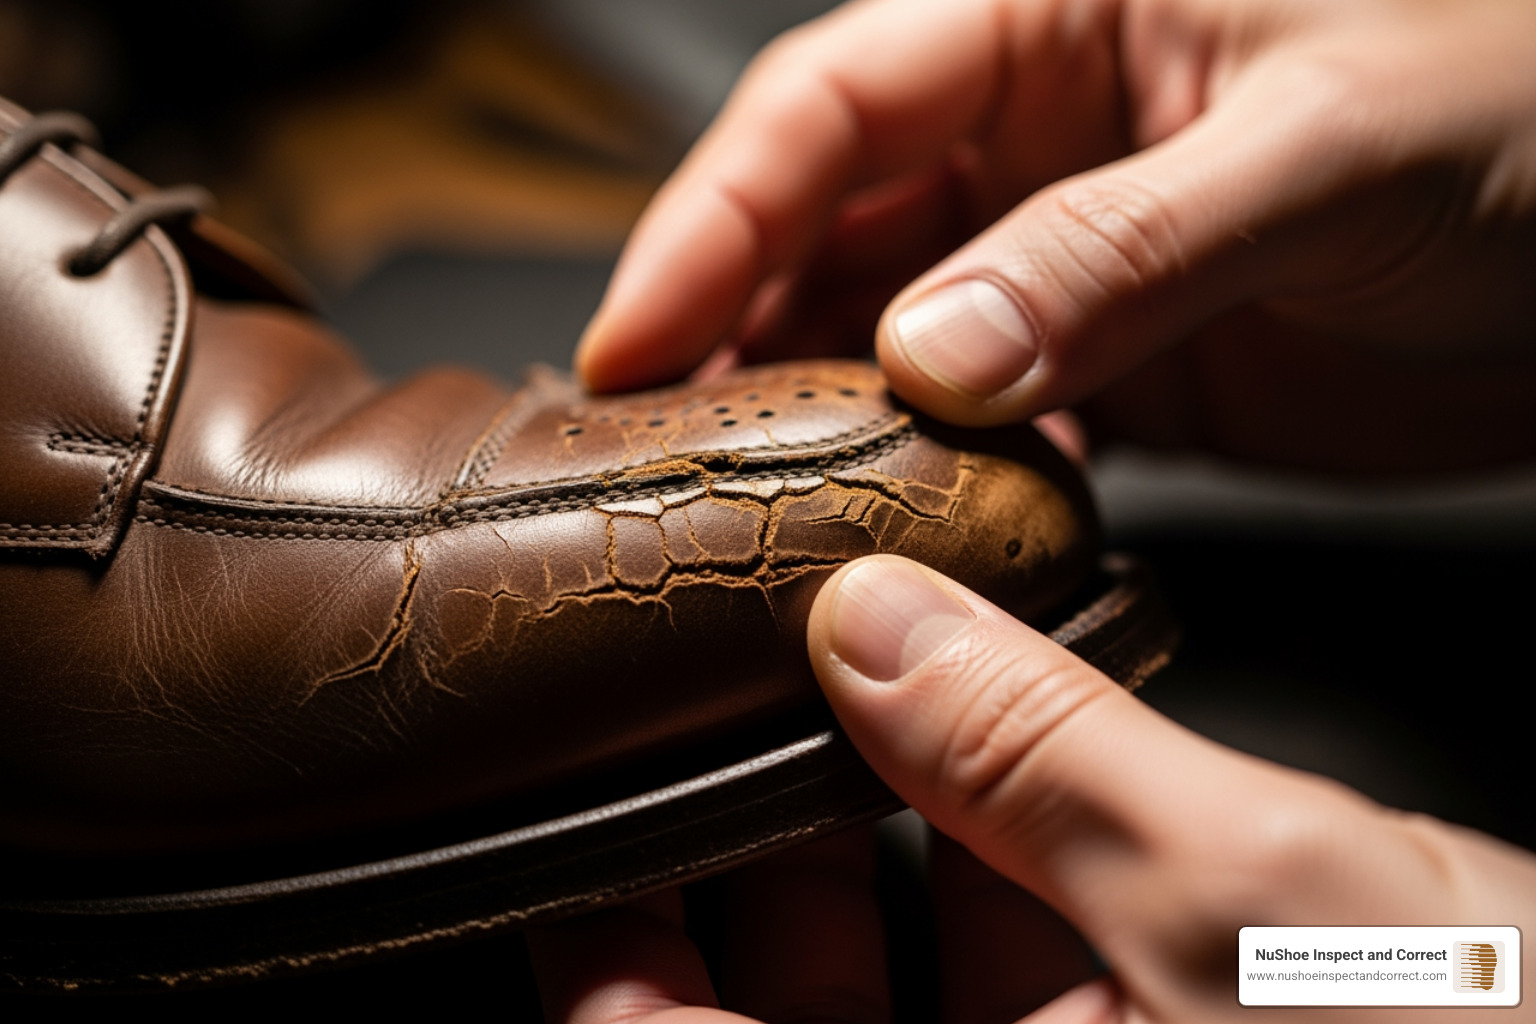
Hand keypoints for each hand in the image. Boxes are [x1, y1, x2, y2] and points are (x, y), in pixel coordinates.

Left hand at [529, 555, 1535, 1022]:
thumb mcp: (1261, 902)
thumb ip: (1045, 761)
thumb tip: (877, 622)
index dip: (610, 944)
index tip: (581, 800)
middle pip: (797, 1001)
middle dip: (757, 840)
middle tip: (722, 679)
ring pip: (916, 968)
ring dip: (883, 816)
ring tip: (847, 664)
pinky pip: (1028, 951)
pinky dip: (1002, 839)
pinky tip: (1000, 723)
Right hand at [575, 0, 1535, 473]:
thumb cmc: (1533, 102)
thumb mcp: (1322, 152)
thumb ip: (1115, 250)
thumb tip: (937, 353)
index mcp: (1057, 18)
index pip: (831, 106)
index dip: (712, 218)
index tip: (636, 336)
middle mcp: (1038, 135)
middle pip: (828, 229)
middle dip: (731, 329)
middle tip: (657, 443)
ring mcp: (1066, 258)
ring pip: (888, 334)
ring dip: (817, 415)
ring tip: (745, 501)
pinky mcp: (1114, 364)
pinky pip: (984, 422)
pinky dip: (934, 476)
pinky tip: (899, 526)